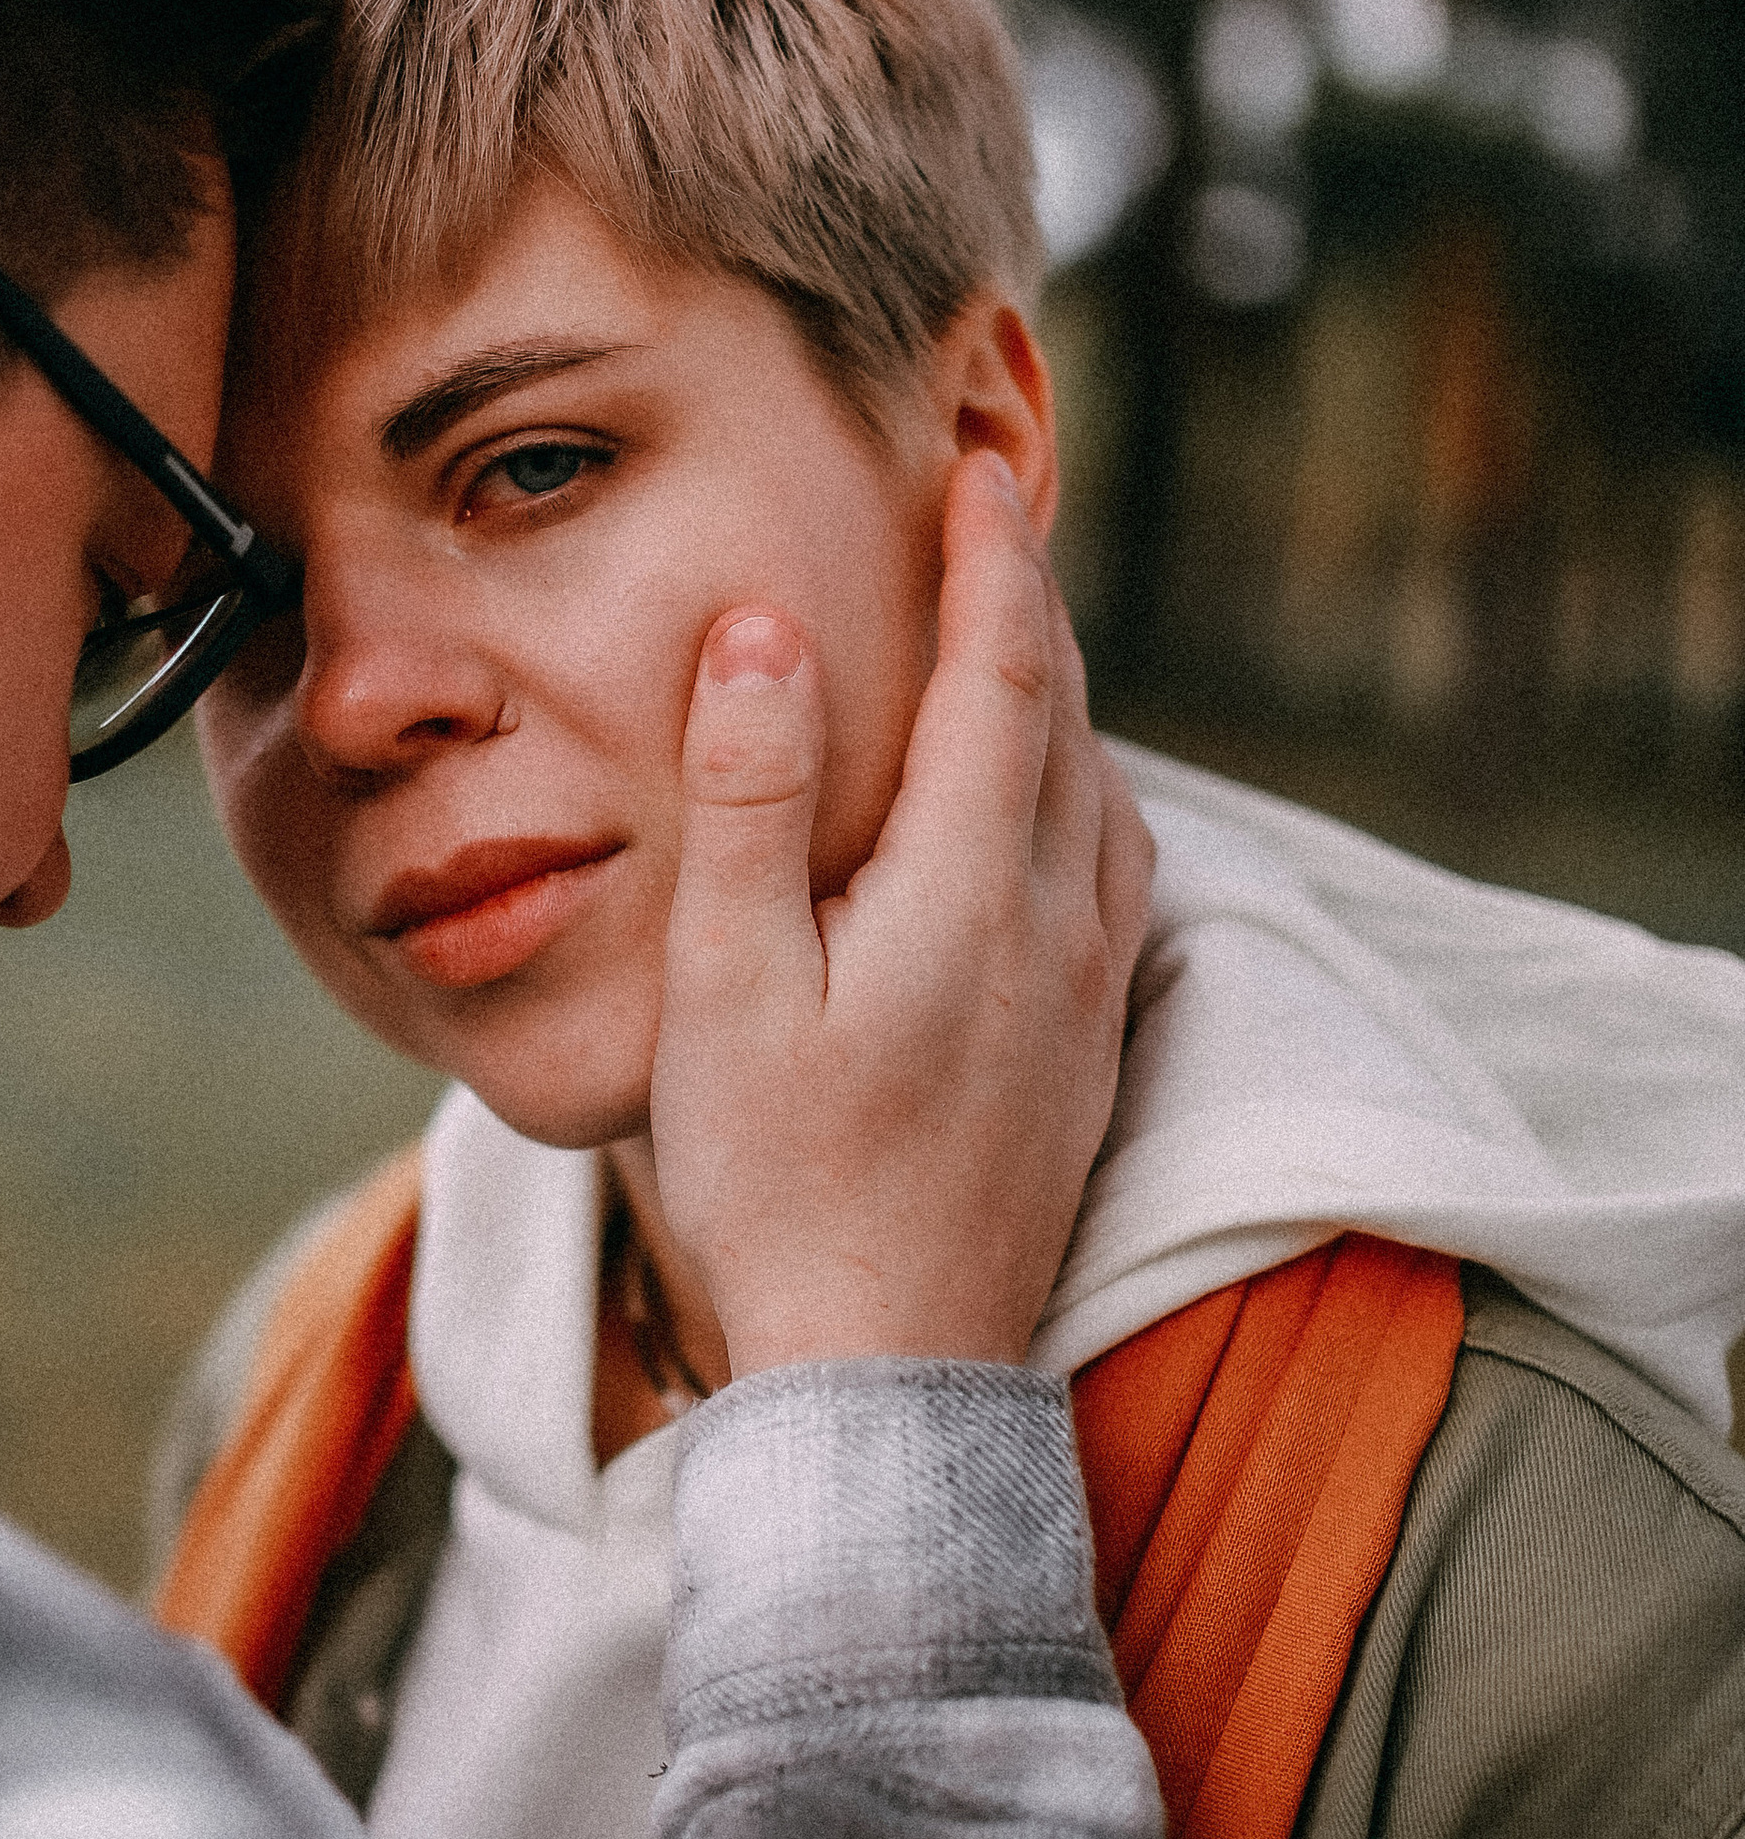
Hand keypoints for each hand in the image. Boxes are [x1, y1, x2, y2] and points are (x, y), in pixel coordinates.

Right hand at [649, 451, 1151, 1374]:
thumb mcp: (728, 988)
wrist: (890, 1375)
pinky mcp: (1089, 1055)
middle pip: (1067, 718)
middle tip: (991, 509)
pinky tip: (1041, 811)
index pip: (1007, 672)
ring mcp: (1088, 995)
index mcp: (972, 890)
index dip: (991, 556)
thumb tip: (771, 632)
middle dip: (1029, 603)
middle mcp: (1060, 926)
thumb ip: (750, 801)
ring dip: (1059, 699)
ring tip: (1010, 638)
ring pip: (1102, 794)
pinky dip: (1076, 794)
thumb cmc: (783, 1189)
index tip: (973, 462)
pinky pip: (1110, 873)